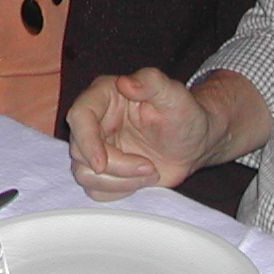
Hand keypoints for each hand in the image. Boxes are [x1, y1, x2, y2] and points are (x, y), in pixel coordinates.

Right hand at [66, 67, 216, 199]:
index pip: (79, 116)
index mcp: (104, 96)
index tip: (102, 165)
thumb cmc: (185, 116)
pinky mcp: (103, 170)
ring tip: (150, 172)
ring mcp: (97, 147)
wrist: (194, 145)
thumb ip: (151, 82)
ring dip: (119, 182)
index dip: (86, 142)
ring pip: (84, 174)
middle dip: (115, 167)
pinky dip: (118, 191)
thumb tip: (125, 83)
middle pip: (79, 151)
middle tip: (149, 167)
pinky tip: (141, 180)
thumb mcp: (175, 94)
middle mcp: (95, 121)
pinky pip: (95, 189)